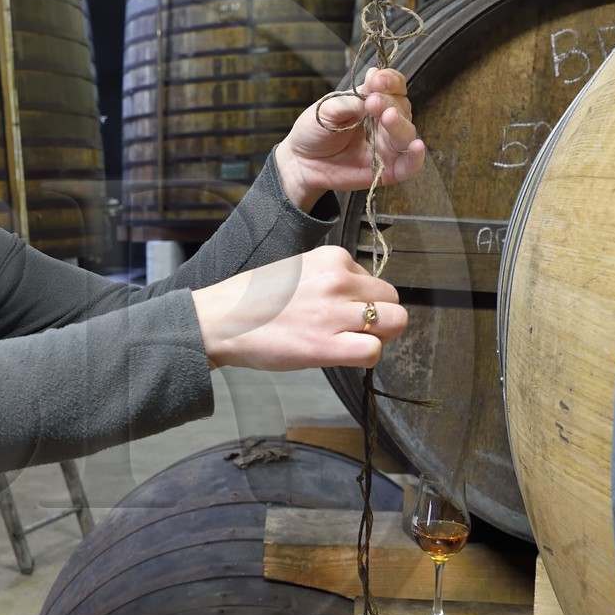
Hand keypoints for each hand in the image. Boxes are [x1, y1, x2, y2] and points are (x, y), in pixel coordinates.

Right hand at [192, 246, 406, 370]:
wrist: (219, 320)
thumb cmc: (254, 300)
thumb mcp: (299, 271)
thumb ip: (333, 278)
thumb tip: (362, 299)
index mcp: (332, 258)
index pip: (376, 281)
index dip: (366, 302)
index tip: (341, 313)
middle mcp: (338, 280)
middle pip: (393, 301)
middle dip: (381, 318)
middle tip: (353, 331)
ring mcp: (334, 312)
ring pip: (394, 323)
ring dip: (378, 337)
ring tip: (348, 343)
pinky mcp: (326, 345)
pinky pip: (374, 351)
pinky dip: (366, 357)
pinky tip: (342, 356)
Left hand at [275, 67, 424, 209]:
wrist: (301, 163)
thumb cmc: (314, 131)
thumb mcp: (328, 108)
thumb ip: (353, 98)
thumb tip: (374, 80)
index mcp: (373, 101)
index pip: (394, 87)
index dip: (390, 81)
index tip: (377, 79)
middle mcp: (386, 122)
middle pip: (402, 107)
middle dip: (389, 102)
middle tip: (372, 103)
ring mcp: (388, 146)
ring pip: (407, 133)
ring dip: (400, 124)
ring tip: (386, 117)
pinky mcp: (389, 170)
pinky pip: (410, 165)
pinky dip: (416, 156)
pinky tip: (417, 146)